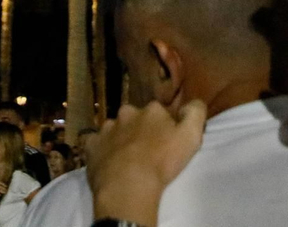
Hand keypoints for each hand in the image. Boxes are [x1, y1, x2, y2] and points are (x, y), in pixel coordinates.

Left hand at [87, 101, 206, 224]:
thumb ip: (195, 113)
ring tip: (126, 158)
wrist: (129, 185)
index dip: (164, 126)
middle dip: (140, 129)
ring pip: (115, 129)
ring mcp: (107, 128)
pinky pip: (96, 143)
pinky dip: (101, 149)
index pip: (160, 112)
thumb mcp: (191, 136)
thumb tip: (192, 103)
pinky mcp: (92, 145)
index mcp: (152, 110)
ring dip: (121, 138)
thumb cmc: (162, 162)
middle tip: (146, 150)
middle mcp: (128, 113)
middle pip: (136, 118)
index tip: (166, 141)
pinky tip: (107, 161)